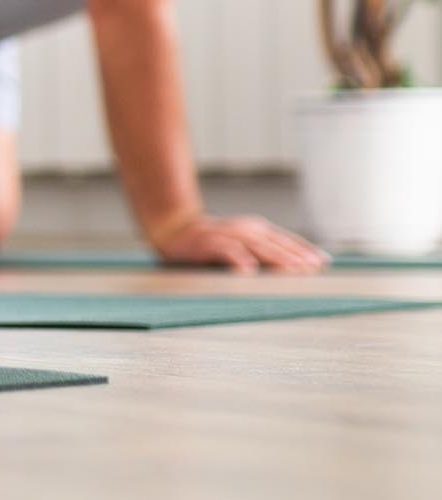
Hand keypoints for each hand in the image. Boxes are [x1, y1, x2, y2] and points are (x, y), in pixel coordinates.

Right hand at [149, 212, 330, 273]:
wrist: (175, 229)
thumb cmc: (214, 242)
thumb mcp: (244, 244)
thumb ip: (266, 253)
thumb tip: (298, 268)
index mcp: (257, 229)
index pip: (286, 240)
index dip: (306, 249)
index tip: (325, 262)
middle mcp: (246, 229)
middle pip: (276, 243)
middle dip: (296, 255)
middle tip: (313, 268)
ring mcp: (228, 234)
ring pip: (257, 246)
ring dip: (276, 257)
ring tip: (292, 269)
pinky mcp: (209, 242)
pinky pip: (226, 250)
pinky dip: (238, 259)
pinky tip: (249, 270)